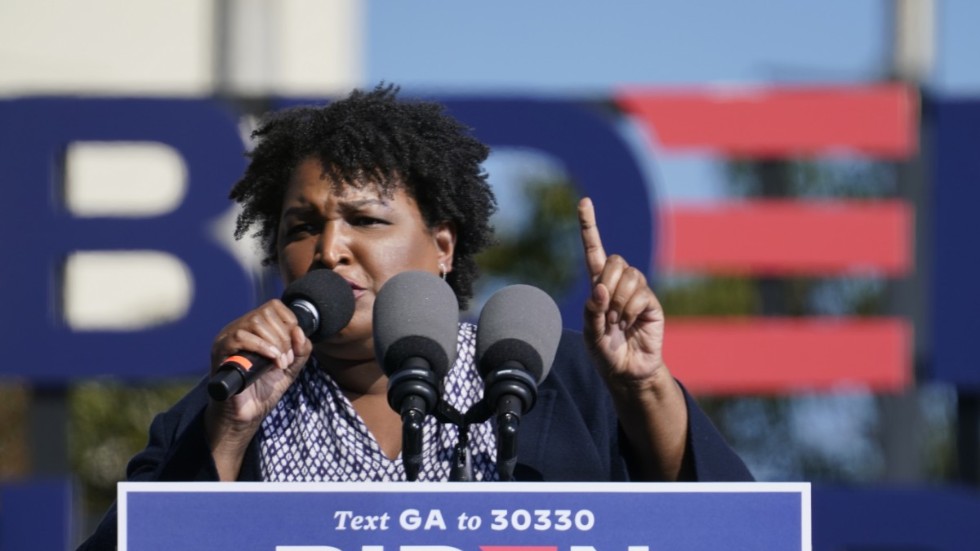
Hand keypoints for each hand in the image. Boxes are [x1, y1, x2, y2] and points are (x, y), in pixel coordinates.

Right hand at [205, 299, 311, 477]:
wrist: (245, 415)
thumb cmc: (263, 390)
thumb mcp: (290, 367)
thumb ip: (301, 349)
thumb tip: (300, 330)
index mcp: (254, 329)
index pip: (274, 307)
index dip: (289, 323)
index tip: (293, 346)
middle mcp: (238, 328)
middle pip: (266, 313)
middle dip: (284, 337)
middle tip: (286, 360)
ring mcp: (227, 338)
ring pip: (255, 322)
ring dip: (276, 343)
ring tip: (279, 364)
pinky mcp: (220, 351)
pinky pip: (240, 337)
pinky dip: (262, 347)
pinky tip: (272, 360)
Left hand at [578, 197, 666, 388]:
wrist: (628, 372)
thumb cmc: (605, 352)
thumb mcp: (590, 333)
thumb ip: (591, 311)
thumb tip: (600, 288)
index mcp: (598, 285)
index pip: (593, 250)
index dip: (589, 226)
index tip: (584, 201)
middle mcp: (618, 283)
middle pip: (615, 261)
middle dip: (607, 285)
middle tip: (606, 314)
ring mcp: (637, 291)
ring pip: (629, 276)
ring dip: (618, 303)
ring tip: (617, 323)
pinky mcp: (651, 302)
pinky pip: (640, 294)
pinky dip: (629, 311)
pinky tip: (629, 325)